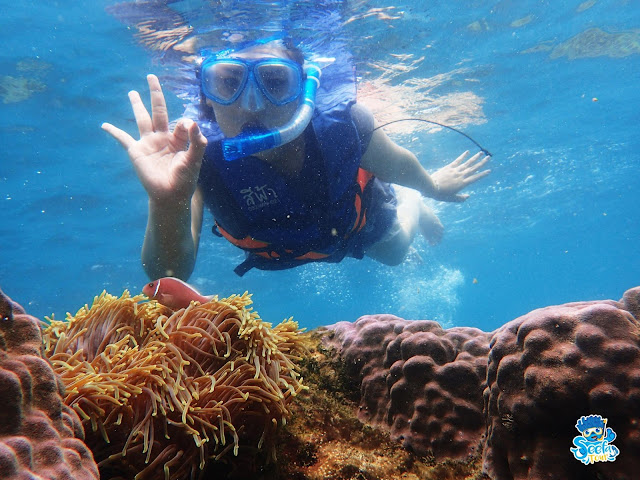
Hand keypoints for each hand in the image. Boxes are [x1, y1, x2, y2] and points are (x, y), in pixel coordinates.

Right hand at [102, 74, 206, 203]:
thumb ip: (197, 142)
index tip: (188, 126)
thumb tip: (192, 121)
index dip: (186, 124)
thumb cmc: (184, 180)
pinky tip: (104, 125)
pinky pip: (123, 139)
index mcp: (178, 139)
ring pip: (142, 119)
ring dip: (137, 105)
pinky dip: (113, 131)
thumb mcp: (194, 160)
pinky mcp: (136, 152)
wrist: (170, 195)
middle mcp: (162, 137)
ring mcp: (148, 143)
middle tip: (152, 76)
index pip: (181, 124)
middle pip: (158, 110)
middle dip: (155, 93)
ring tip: (132, 92)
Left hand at [430, 151, 490, 201]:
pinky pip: (458, 160)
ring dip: (475, 158)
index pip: (475, 178)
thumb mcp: (452, 199)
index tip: (489, 170)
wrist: (431, 187)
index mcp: (463, 184)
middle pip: (473, 168)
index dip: (483, 174)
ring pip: (467, 163)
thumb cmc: (441, 194)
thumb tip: (468, 196)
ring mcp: (455, 170)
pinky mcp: (449, 167)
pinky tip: (467, 152)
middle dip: (482, 163)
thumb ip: (460, 198)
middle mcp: (461, 176)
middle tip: (489, 158)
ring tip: (481, 153)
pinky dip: (463, 156)